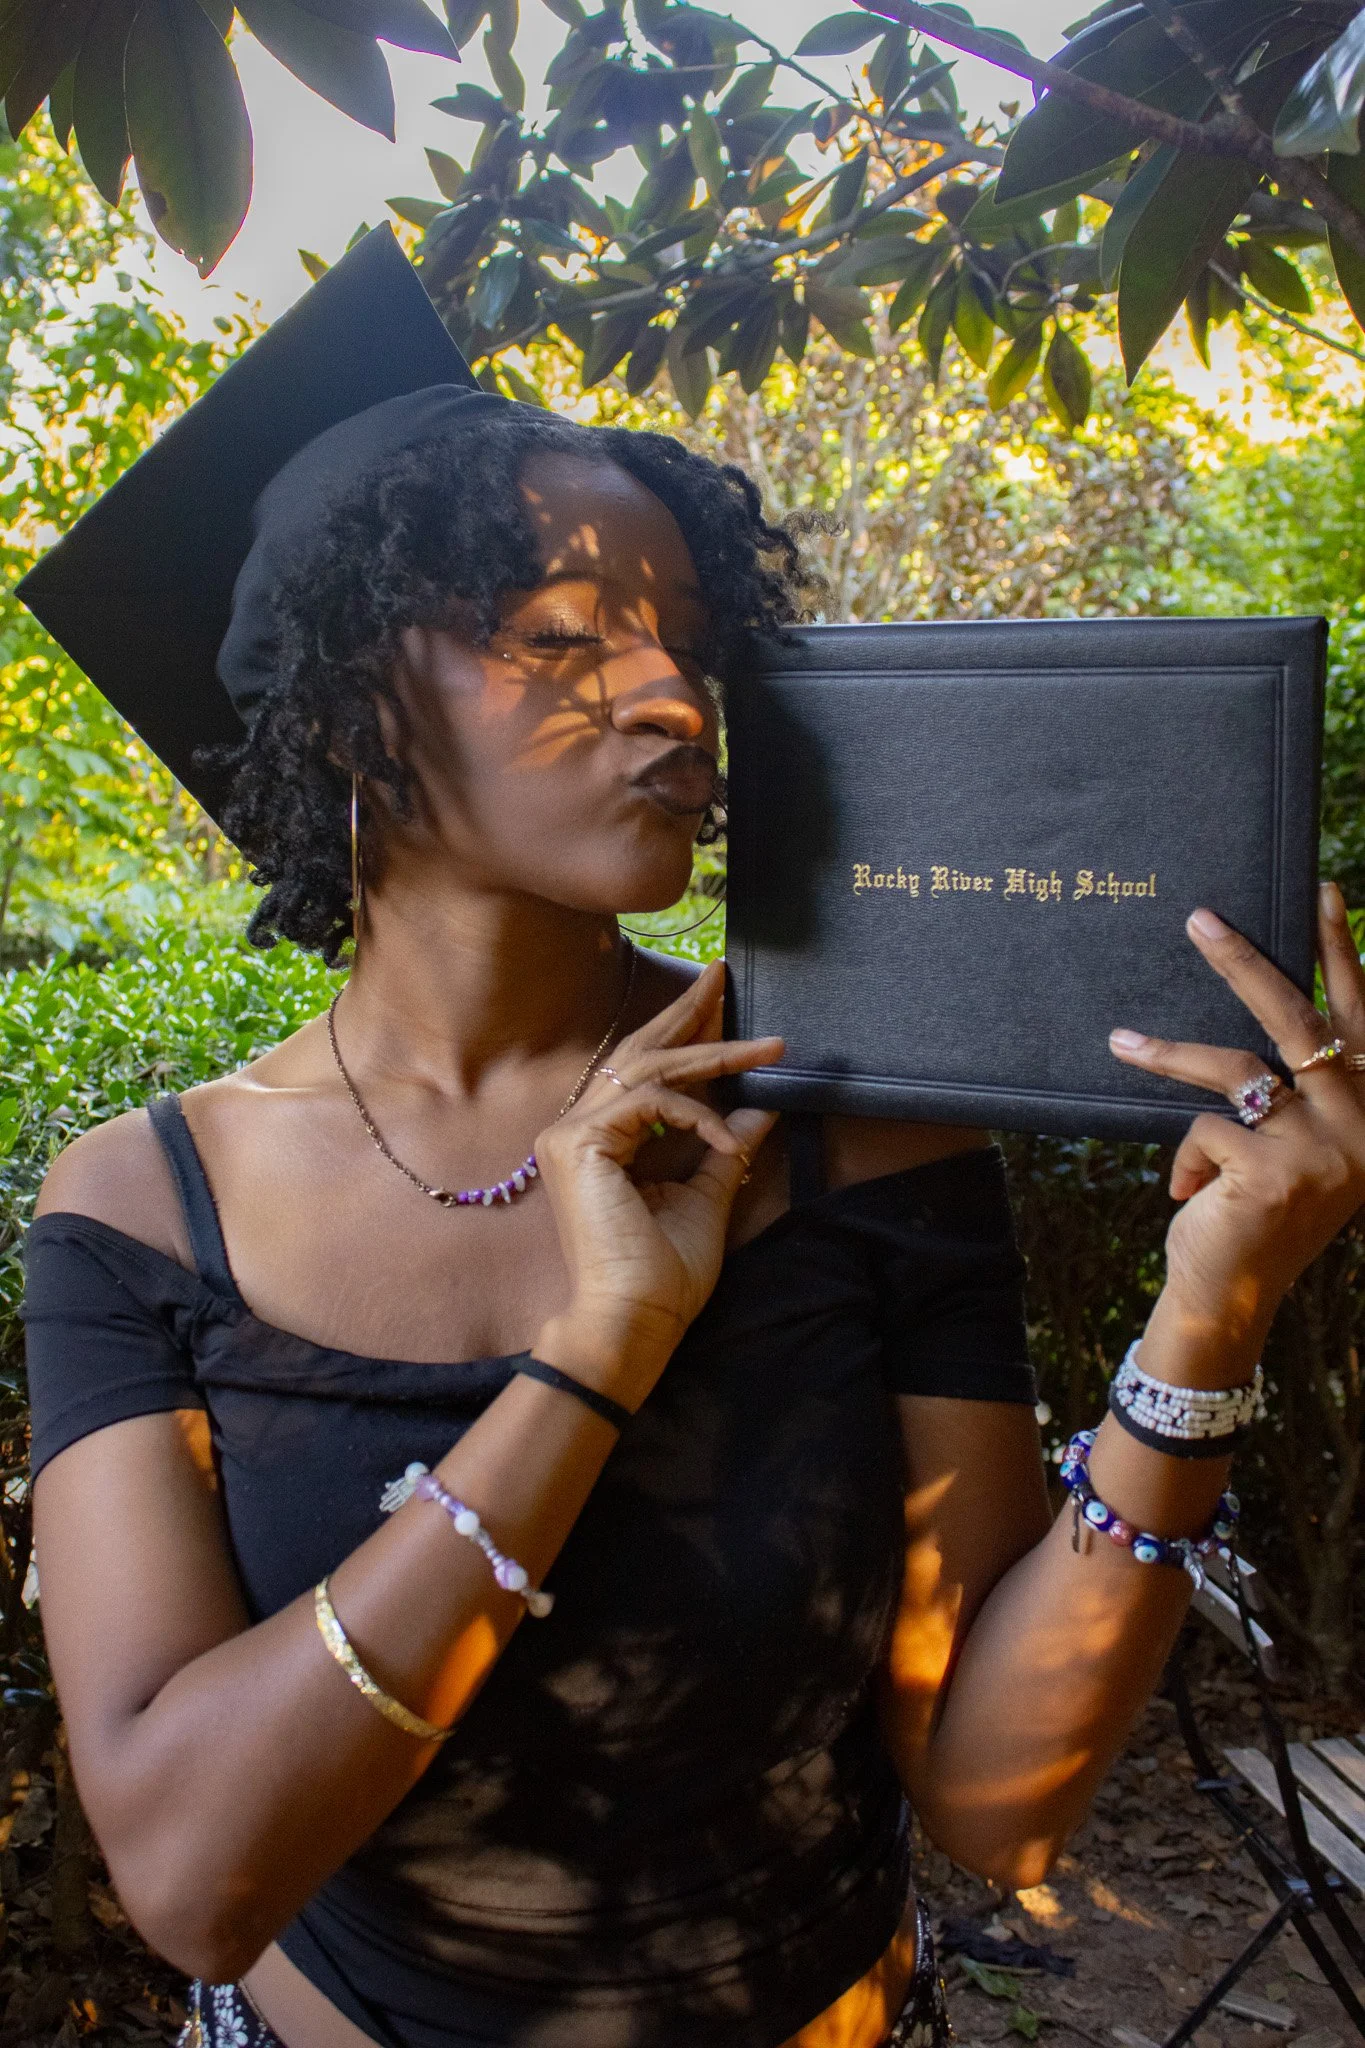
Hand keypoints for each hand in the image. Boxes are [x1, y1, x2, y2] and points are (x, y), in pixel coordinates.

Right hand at [533, 961, 779, 1406]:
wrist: (634, 1319)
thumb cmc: (663, 1274)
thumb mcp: (705, 1199)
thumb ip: (723, 1152)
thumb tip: (758, 1114)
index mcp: (601, 1142)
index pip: (647, 1073)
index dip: (687, 1036)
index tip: (724, 1004)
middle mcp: (577, 1130)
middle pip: (639, 1053)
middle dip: (687, 1012)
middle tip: (725, 975)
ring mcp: (571, 1134)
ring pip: (650, 1070)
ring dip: (713, 1052)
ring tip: (768, 1046)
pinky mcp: (580, 1143)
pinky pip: (652, 1103)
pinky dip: (698, 1115)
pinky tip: (728, 1137)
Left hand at [1109, 883, 1364, 1365]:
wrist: (1236, 1298)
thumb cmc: (1258, 1213)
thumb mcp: (1295, 1148)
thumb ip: (1299, 1090)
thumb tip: (1274, 998)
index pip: (1360, 1018)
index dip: (1343, 955)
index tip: (1326, 892)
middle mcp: (1362, 1126)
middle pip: (1300, 1021)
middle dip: (1246, 963)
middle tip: (1201, 918)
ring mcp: (1322, 1150)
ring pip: (1236, 1068)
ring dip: (1170, 1052)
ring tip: (1121, 1041)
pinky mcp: (1271, 1173)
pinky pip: (1205, 1128)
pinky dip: (1186, 1155)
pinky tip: (1189, 1191)